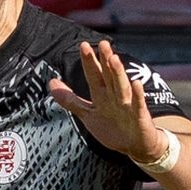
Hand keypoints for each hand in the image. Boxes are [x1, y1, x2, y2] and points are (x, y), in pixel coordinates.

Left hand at [48, 40, 170, 164]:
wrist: (135, 146)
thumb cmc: (112, 127)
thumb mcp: (87, 113)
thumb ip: (70, 99)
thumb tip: (51, 82)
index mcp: (102, 95)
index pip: (95, 75)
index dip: (89, 61)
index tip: (83, 45)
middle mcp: (115, 96)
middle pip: (109, 76)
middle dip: (105, 60)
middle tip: (103, 43)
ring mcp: (128, 105)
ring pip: (121, 87)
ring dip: (118, 73)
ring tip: (114, 59)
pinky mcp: (139, 116)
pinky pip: (138, 105)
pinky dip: (137, 95)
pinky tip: (136, 83)